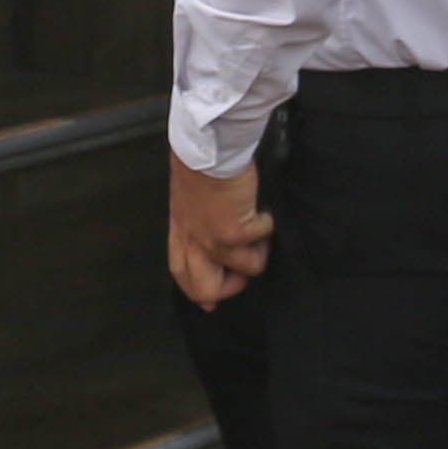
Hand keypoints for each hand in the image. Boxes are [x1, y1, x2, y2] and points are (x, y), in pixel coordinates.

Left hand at [168, 155, 271, 308]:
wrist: (210, 146)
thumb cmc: (201, 161)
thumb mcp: (189, 196)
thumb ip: (196, 218)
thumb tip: (214, 237)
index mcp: (180, 229)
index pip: (181, 272)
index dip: (197, 292)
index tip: (211, 302)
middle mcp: (193, 240)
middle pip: (205, 289)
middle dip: (231, 287)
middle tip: (243, 272)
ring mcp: (213, 239)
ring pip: (247, 269)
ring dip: (259, 250)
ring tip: (259, 228)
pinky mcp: (236, 231)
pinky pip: (261, 240)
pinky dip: (267, 225)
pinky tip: (262, 209)